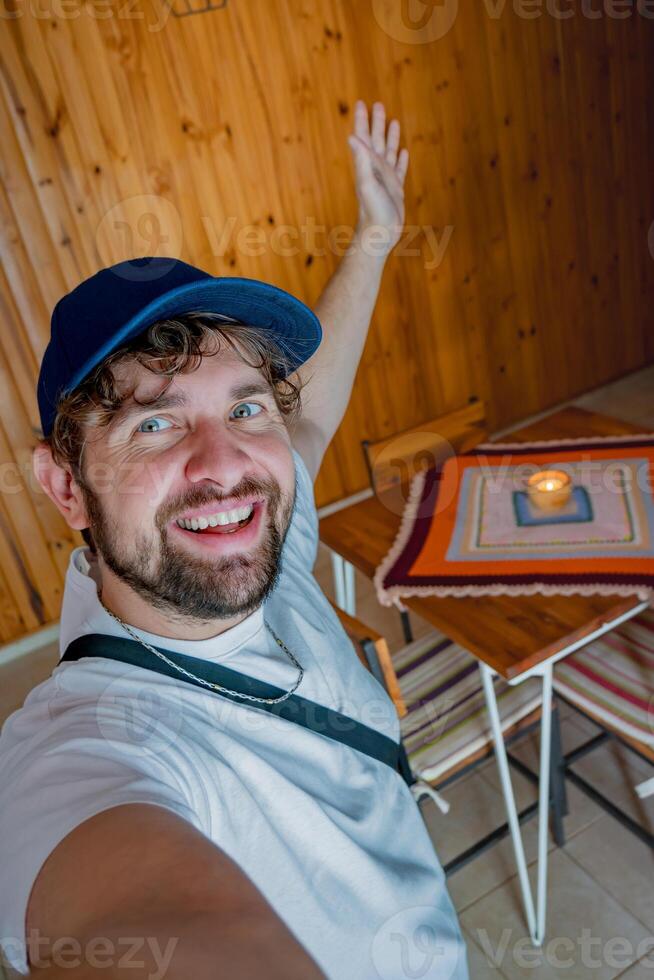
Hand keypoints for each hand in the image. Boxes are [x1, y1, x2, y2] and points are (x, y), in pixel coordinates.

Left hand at [347, 100, 408, 256]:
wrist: (380, 234)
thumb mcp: (367, 182)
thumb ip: (361, 159)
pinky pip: (400, 169)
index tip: (361, 103)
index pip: (363, 136)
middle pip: (376, 139)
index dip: (362, 120)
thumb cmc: (373, 211)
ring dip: (390, 136)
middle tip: (377, 104)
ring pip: (389, 151)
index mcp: (368, 164)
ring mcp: (386, 178)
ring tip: (393, 121)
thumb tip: (352, 136)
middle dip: (376, 122)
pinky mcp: (396, 189)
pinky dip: (401, 159)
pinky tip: (404, 152)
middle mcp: (376, 168)